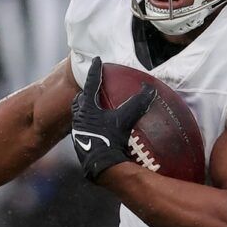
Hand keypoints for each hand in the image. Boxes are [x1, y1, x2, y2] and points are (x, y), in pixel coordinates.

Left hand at [70, 59, 152, 183]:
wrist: (102, 166)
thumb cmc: (112, 140)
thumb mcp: (125, 119)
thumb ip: (137, 102)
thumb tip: (149, 88)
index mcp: (87, 108)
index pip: (91, 83)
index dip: (95, 70)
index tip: (97, 60)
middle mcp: (78, 118)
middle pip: (80, 98)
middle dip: (86, 90)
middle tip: (94, 85)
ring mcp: (77, 131)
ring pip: (79, 113)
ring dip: (86, 107)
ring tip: (95, 105)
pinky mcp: (80, 142)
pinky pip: (82, 125)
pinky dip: (88, 120)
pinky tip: (97, 125)